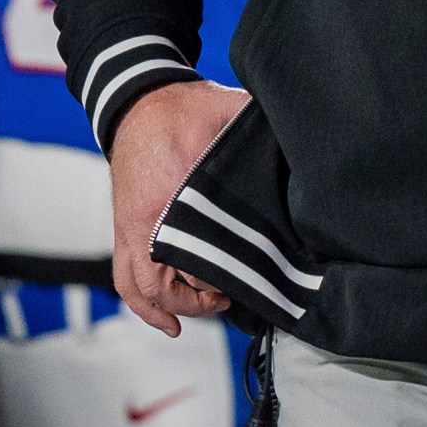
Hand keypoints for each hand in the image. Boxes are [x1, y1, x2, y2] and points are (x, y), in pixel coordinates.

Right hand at [109, 79, 249, 334]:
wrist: (138, 101)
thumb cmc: (185, 107)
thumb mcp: (229, 110)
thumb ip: (260, 132)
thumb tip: (303, 142)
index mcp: (176, 189)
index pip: (198, 251)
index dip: (224, 271)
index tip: (251, 271)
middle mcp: (147, 216)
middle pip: (169, 279)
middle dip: (203, 296)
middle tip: (234, 292)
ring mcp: (130, 227)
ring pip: (143, 287)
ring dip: (176, 306)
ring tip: (212, 306)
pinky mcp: (123, 230)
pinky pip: (125, 279)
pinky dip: (144, 308)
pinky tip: (170, 324)